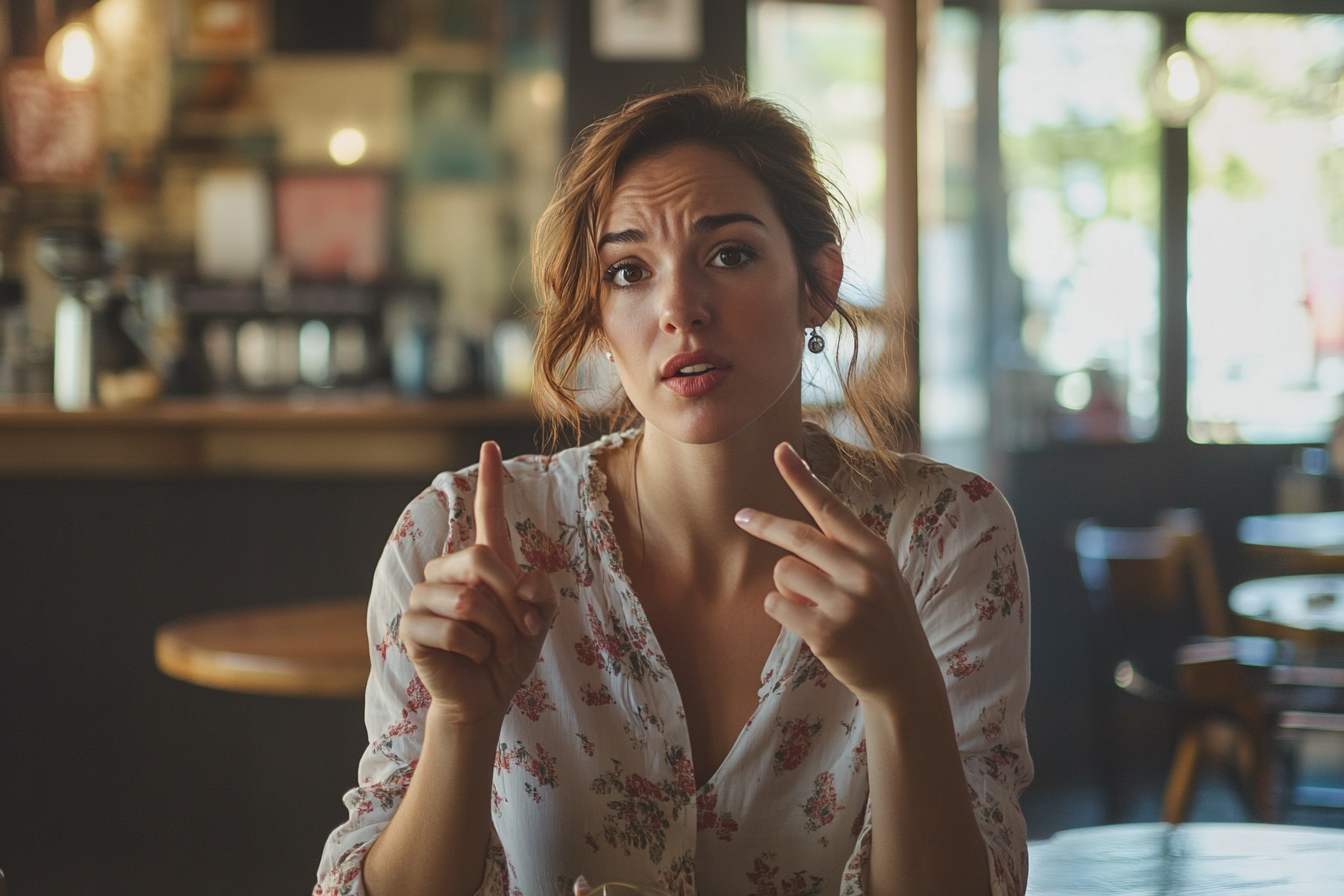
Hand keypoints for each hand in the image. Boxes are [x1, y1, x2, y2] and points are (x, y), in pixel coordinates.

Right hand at [400, 441, 558, 725]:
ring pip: (470, 601)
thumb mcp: (539, 619)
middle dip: (510, 602)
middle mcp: (447, 570)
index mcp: (480, 562)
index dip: (490, 480)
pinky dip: (477, 650)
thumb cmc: (510, 651)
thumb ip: (540, 593)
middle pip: (481, 560)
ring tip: (498, 649)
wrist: (487, 695)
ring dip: (497, 633)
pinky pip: (454, 631)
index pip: (486, 513)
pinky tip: (474, 658)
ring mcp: (425, 596)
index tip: (491, 445)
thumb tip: (523, 582)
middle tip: (522, 631)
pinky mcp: (411, 627)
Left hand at [734, 443, 935, 700]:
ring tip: (811, 603)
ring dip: (786, 585)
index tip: (780, 449)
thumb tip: (795, 528)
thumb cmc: (883, 618)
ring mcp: (846, 604)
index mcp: (874, 551)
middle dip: (763, 523)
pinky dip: (782, 610)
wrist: (904, 676)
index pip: (830, 506)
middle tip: (741, 516)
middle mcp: (862, 572)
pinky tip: (806, 623)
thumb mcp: (880, 574)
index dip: (802, 477)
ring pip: (784, 572)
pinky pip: (777, 605)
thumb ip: (846, 549)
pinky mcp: (826, 633)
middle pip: (796, 536)